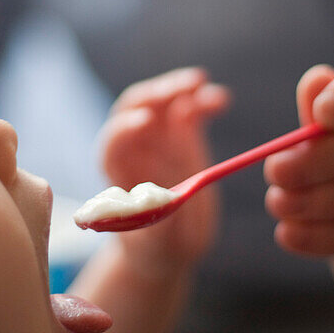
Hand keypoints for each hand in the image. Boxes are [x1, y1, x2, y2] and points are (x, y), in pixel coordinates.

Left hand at [99, 67, 230, 276]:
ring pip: (163, 101)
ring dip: (178, 87)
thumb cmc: (158, 248)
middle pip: (135, 109)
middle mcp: (134, 148)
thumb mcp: (158, 243)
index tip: (143, 121)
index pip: (112, 145)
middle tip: (180, 88)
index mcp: (117, 174)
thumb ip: (160, 222)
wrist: (174, 244)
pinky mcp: (182, 135)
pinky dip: (203, 100)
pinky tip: (221, 101)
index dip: (123, 130)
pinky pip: (190, 108)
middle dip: (155, 94)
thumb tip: (167, 202)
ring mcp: (158, 138)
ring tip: (201, 83)